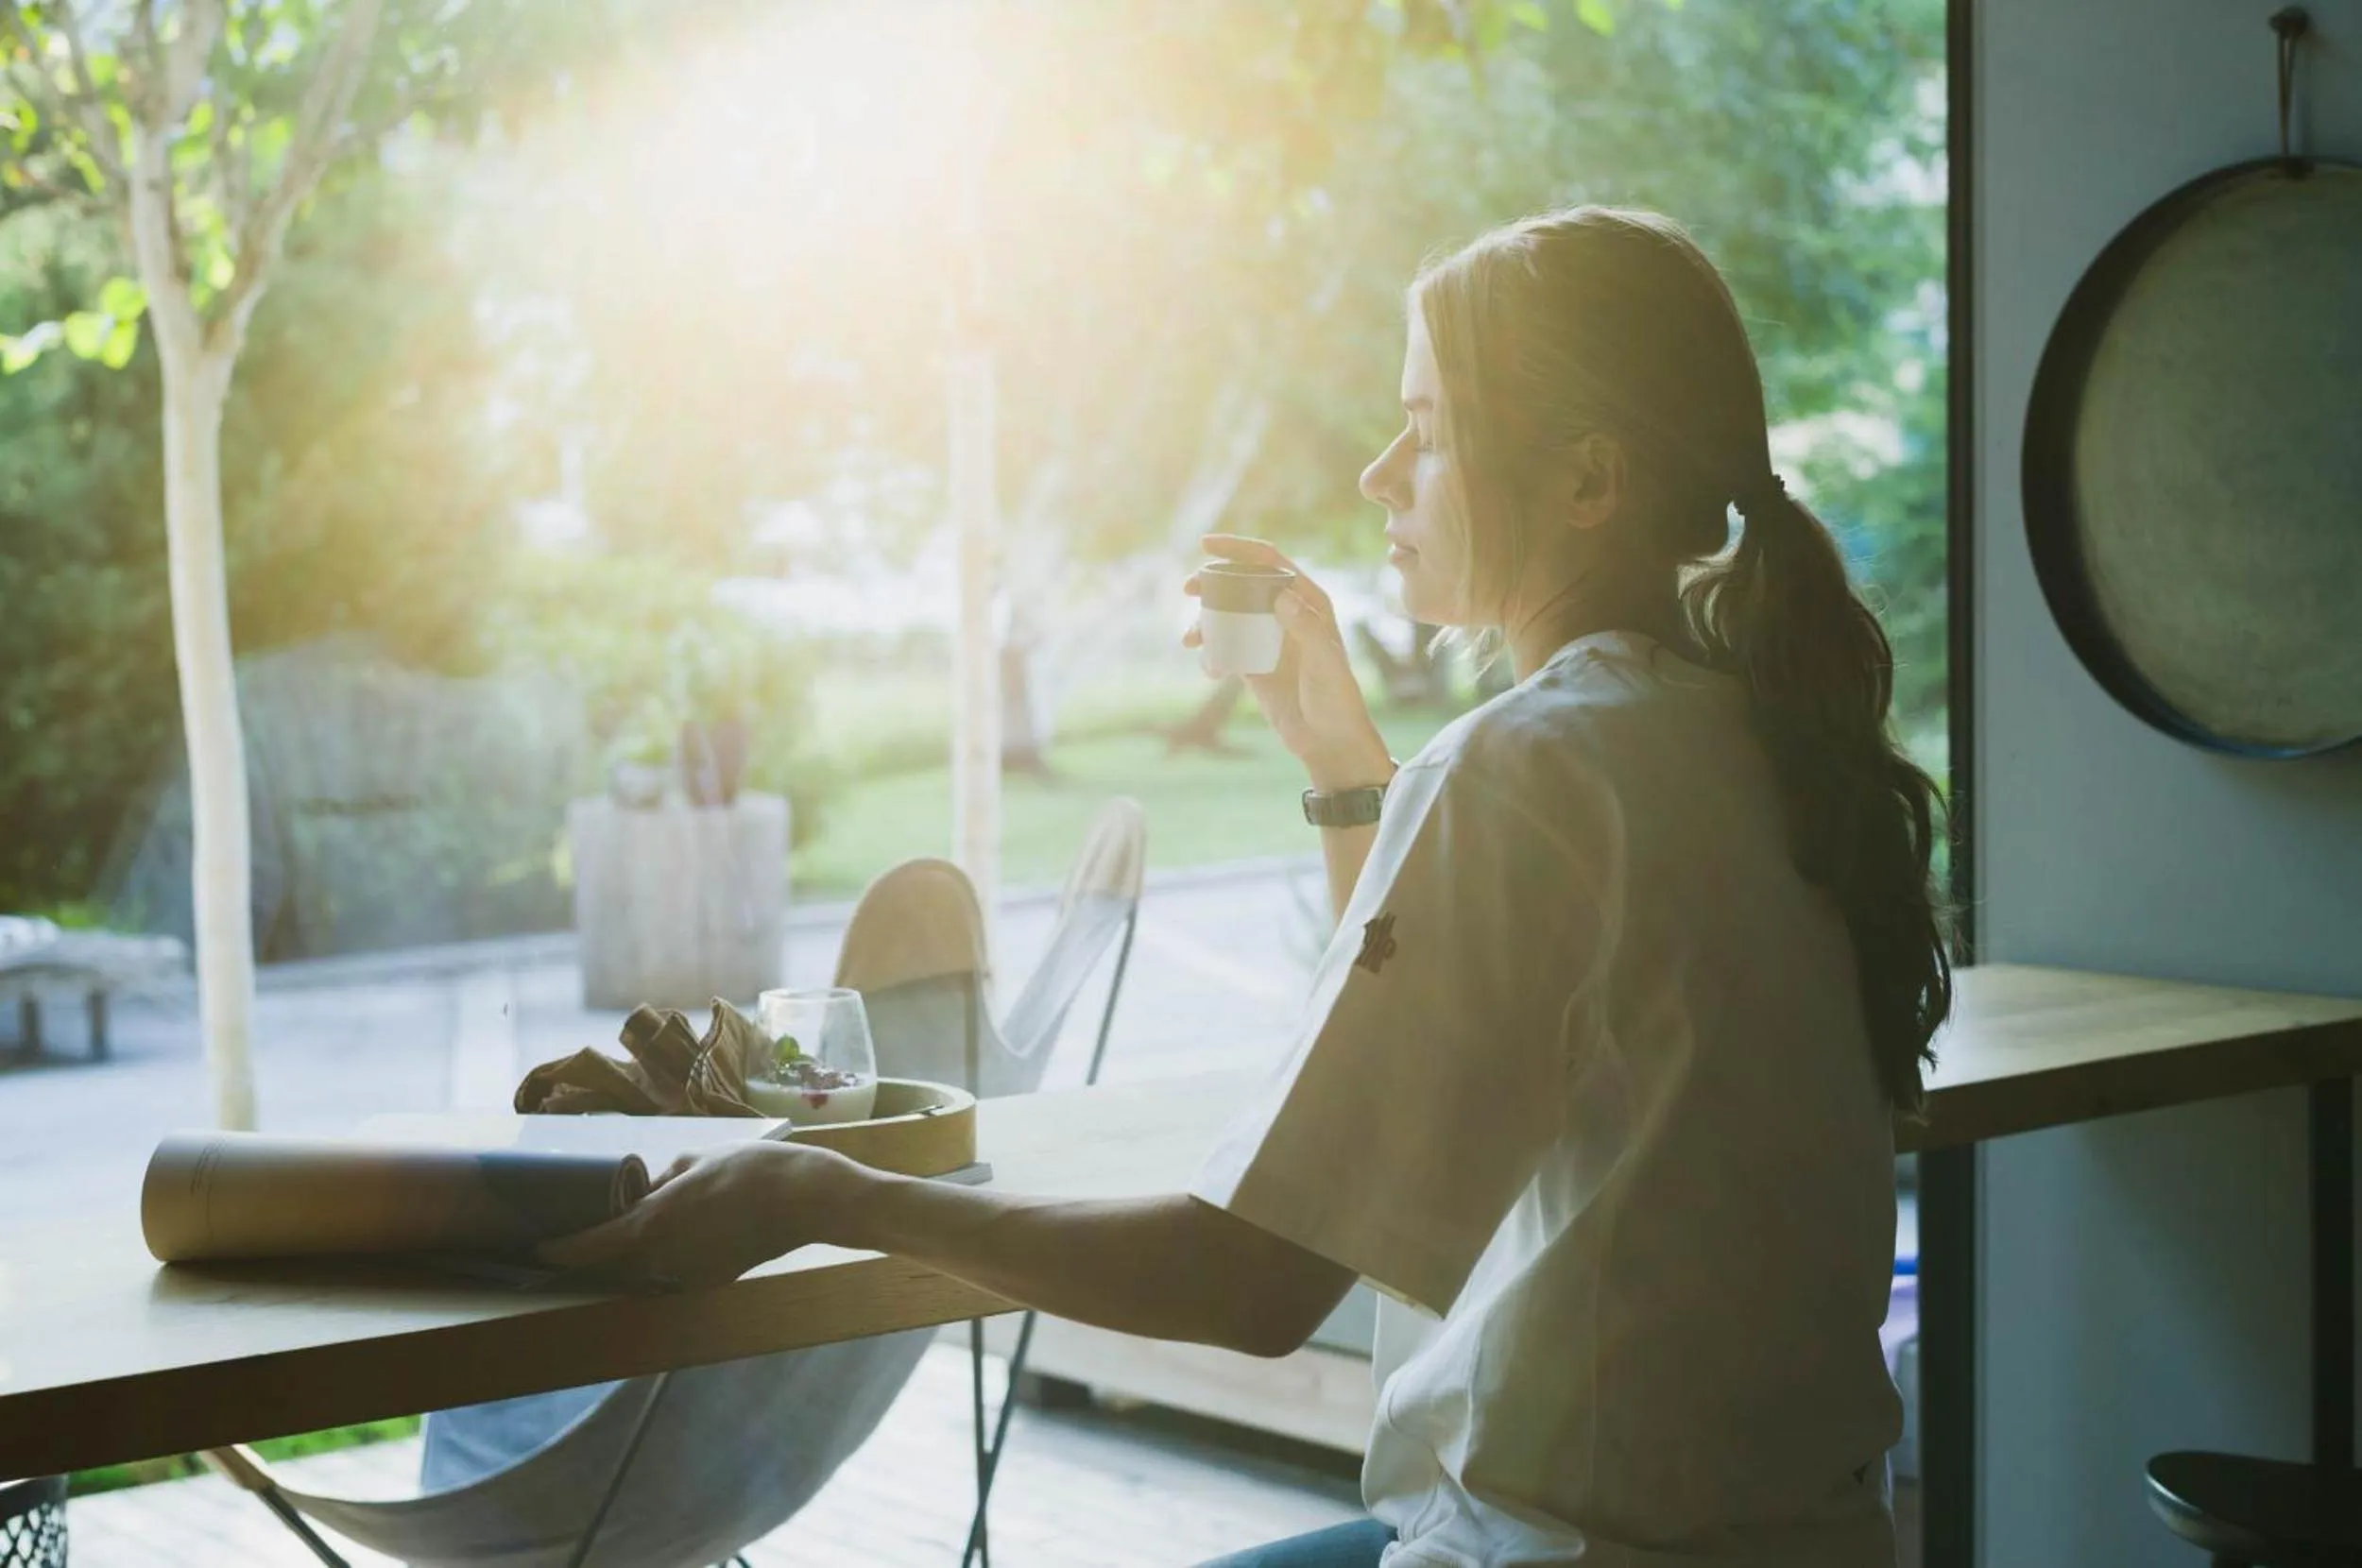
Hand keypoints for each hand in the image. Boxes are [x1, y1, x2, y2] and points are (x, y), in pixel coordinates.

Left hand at [538, 1140, 865, 1287]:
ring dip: (645, 1245)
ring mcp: (694, 1272)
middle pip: (621, 1257)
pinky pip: (683, 1264)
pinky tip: (697, 1225)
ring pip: (653, 1261)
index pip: (593, 1247)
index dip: (562, 1250)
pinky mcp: (718, 1277)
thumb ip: (667, 1177)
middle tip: (591, 1221)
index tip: (539, 1250)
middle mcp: (667, 1257)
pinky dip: (678, 1250)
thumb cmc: (755, 1170)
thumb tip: (651, 1186)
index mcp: (655, 1224)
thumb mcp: (702, 1159)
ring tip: (652, 1217)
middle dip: (605, 1243)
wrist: (813, 1200)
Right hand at [1185, 535, 1392, 789]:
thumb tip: (1280, 595)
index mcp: (1308, 601)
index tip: (1205, 545)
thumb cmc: (1336, 699)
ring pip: (1227, 615)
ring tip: (1189, 639)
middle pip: (1241, 583)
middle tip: (1188, 588)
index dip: (1237, 549)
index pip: (1269, 562)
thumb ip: (1306, 627)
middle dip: (1212, 582)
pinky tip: (1212, 671)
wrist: (1329, 741)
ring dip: (1204, 621)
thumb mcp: (1325, 662)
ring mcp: (1267, 637)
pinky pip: (1224, 647)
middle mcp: (1286, 613)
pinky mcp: (1253, 663)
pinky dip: (1211, 654)